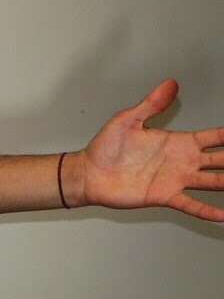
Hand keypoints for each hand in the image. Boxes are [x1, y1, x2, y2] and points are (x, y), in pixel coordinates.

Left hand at [78, 79, 223, 220]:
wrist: (88, 173)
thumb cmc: (105, 147)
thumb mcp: (128, 120)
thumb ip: (151, 104)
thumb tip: (170, 84)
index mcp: (178, 142)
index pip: (214, 137)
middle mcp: (182, 161)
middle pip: (221, 160)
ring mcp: (176, 180)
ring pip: (213, 182)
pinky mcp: (165, 196)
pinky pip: (191, 204)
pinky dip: (208, 210)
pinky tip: (223, 214)